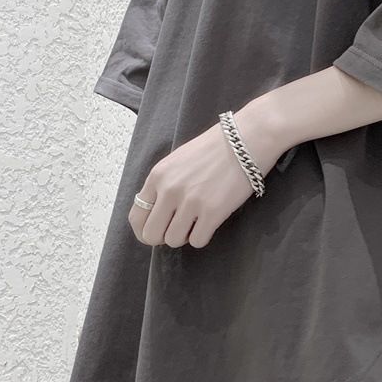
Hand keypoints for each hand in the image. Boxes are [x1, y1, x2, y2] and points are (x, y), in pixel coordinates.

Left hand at [128, 104, 287, 248]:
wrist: (245, 140)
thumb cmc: (213, 149)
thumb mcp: (177, 161)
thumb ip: (163, 185)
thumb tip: (156, 212)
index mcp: (157, 176)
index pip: (136, 217)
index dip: (145, 229)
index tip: (158, 230)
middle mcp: (169, 190)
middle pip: (151, 234)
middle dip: (163, 236)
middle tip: (179, 229)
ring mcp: (191, 202)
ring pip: (173, 240)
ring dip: (185, 236)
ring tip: (197, 222)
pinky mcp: (213, 212)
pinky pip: (197, 241)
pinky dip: (202, 236)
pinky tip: (210, 222)